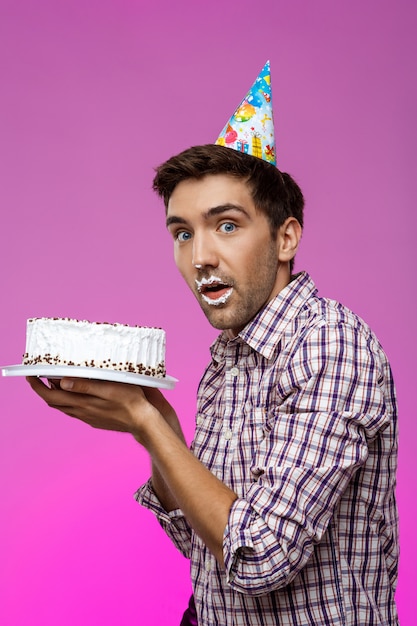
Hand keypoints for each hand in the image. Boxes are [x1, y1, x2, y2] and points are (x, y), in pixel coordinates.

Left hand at [26, 376, 163, 441]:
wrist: (143, 421)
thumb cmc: (130, 401)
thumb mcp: (108, 388)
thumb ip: (85, 385)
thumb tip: (62, 382)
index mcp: (81, 403)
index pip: (50, 395)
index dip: (37, 385)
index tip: (30, 374)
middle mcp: (81, 412)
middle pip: (54, 401)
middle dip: (44, 388)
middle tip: (41, 374)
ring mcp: (88, 417)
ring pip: (64, 407)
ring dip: (56, 394)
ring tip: (57, 380)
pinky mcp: (95, 420)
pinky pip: (75, 410)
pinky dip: (69, 400)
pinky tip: (77, 393)